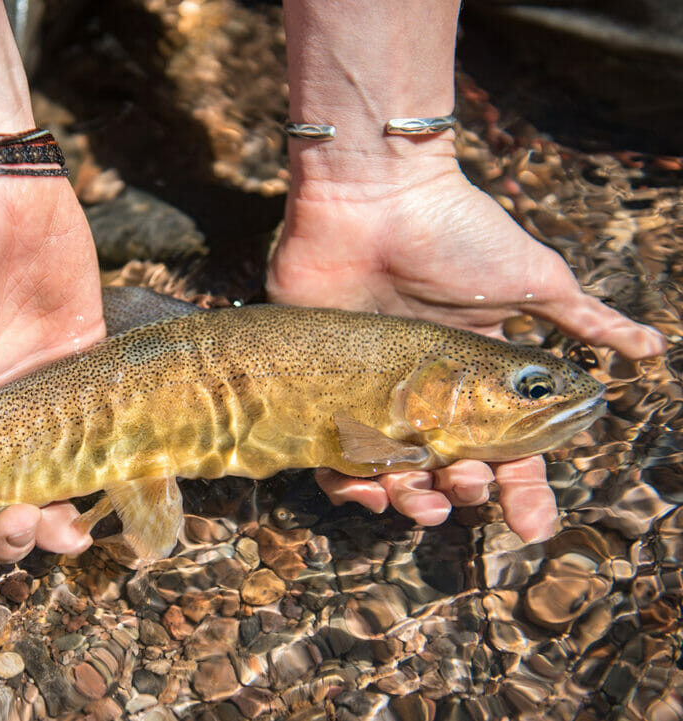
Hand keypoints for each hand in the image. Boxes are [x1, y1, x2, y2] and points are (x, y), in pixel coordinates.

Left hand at [268, 163, 665, 540]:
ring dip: (408, 501)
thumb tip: (651, 349)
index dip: (522, 490)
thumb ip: (586, 319)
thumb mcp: (533, 277)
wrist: (372, 197)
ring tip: (417, 503)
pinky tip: (363, 491)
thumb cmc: (455, 233)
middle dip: (463, 495)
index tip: (533, 528)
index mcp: (475, 374)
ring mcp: (367, 392)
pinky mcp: (317, 385)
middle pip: (446, 470)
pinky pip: (327, 455)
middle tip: (466, 490)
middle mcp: (422, 390)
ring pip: (389, 473)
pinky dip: (345, 483)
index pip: (506, 449)